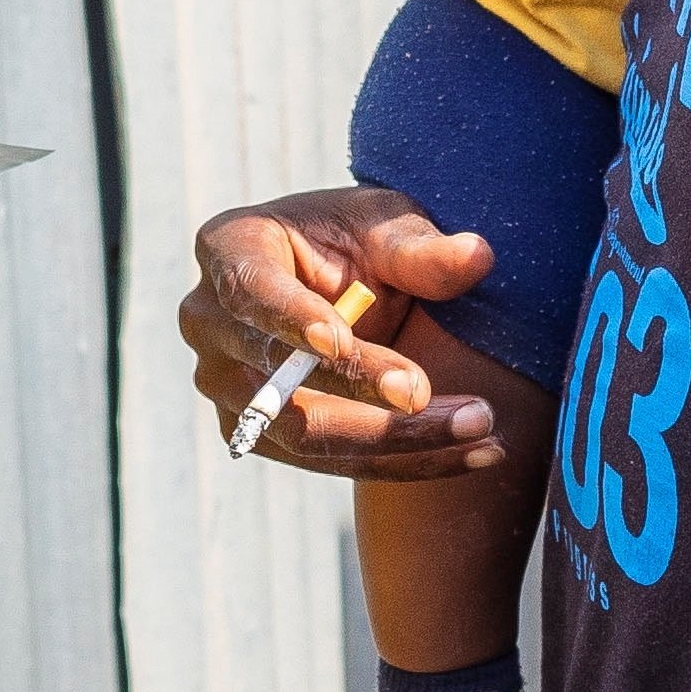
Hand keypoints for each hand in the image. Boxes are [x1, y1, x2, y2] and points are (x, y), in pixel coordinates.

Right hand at [181, 189, 516, 482]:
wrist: (347, 282)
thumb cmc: (358, 240)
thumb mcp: (388, 229)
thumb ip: (423, 250)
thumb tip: (478, 258)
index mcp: (228, 251)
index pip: (252, 291)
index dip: (291, 319)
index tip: (339, 342)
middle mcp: (211, 324)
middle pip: (276, 376)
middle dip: (358, 389)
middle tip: (427, 394)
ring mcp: (228, 388)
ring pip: (304, 435)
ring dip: (394, 441)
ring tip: (479, 431)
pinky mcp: (261, 433)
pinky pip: (329, 461)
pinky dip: (403, 462)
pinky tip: (478, 452)